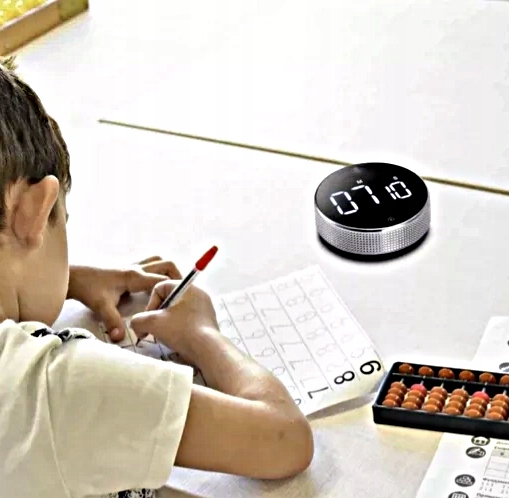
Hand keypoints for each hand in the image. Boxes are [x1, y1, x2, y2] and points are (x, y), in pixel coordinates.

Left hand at [67, 256, 181, 341]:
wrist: (73, 276)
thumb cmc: (88, 288)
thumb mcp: (101, 306)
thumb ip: (113, 322)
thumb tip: (121, 338)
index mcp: (135, 276)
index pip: (162, 280)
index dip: (173, 290)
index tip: (180, 302)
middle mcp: (137, 267)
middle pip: (166, 264)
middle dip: (177, 276)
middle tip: (181, 293)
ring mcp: (133, 265)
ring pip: (159, 261)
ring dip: (167, 271)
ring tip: (170, 288)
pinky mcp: (128, 267)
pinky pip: (150, 264)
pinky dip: (157, 271)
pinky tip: (153, 287)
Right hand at [130, 280, 218, 358]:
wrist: (208, 349)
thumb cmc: (180, 330)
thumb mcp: (152, 323)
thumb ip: (137, 320)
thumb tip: (138, 326)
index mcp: (187, 287)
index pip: (160, 287)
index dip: (150, 303)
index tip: (150, 319)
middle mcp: (198, 293)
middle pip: (169, 299)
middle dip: (157, 315)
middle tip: (154, 329)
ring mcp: (205, 307)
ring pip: (178, 310)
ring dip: (167, 322)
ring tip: (165, 336)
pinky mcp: (208, 320)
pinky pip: (188, 319)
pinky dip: (179, 327)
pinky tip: (177, 340)